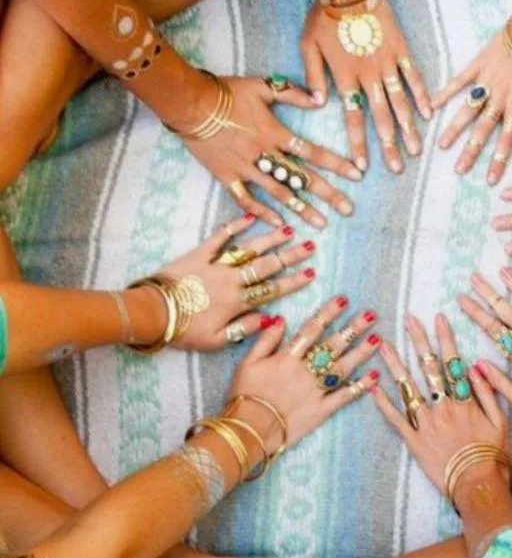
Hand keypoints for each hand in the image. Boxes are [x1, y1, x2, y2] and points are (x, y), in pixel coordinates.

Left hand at [157, 214, 315, 349]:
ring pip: (250, 249)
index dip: (294, 282)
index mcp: (238, 302)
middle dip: (291, 256)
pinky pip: (219, 237)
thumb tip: (271, 319)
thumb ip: (246, 329)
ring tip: (290, 229)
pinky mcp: (199, 254)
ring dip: (271, 239)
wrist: (153, 313)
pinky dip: (234, 226)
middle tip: (310, 246)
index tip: (312, 274)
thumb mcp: (216, 341)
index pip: (273, 290)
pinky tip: (249, 216)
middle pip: (268, 266)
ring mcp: (216, 264)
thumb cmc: (184, 331)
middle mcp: (233, 280)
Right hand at [180, 75, 361, 228]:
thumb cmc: (226, 92)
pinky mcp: (226, 176)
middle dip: (327, 194)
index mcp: (275, 133)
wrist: (188, 102)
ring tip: (321, 224)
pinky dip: (261, 212)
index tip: (357, 175)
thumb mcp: (262, 86)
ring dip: (302, 209)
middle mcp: (264, 154)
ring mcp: (245, 167)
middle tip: (348, 209)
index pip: (313, 152)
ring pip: (278, 193)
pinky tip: (278, 223)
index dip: (337, 164)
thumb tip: (320, 99)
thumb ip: (293, 93)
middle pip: (301, 178)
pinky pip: (245, 199)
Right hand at [226, 295, 380, 449]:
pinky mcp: (321, 411)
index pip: (312, 329)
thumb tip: (280, 319)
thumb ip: (265, 341)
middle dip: (353, 328)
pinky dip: (360, 387)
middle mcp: (305, 371)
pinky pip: (344, 397)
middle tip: (371, 315)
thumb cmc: (243, 396)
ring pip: (343, 368)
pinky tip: (374, 376)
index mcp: (287, 357)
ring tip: (378, 338)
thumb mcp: (247, 363)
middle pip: (333, 345)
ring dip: (361, 353)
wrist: (247, 431)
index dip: (329, 313)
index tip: (344, 300)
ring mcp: (315, 391)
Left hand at [301, 0, 431, 173]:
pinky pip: (413, 76)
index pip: (352, 119)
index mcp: (344, 79)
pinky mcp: (400, 50)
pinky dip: (421, 95)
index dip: (358, 143)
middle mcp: (368, 77)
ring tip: (416, 150)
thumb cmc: (323, 15)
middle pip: (380, 118)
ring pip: (400, 103)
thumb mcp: (307, 46)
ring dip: (408, 128)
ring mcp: (387, 64)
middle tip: (397, 168)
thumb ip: (312, 76)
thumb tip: (315, 104)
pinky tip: (428, 114)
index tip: (362, 166)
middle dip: (389, 146)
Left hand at [372, 314, 509, 494]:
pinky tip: (372, 386)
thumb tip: (476, 366)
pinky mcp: (413, 441)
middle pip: (427, 368)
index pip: (452, 361)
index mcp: (463, 400)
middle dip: (419, 341)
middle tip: (408, 319)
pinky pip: (395, 419)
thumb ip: (488, 392)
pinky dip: (383, 403)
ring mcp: (425, 423)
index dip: (445, 338)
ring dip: (395, 364)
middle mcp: (442, 407)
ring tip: (383, 344)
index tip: (438, 317)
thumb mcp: (501, 421)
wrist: (478, 486)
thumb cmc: (493, 455)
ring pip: (407, 388)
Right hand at [432, 9, 511, 184]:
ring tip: (441, 145)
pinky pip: (459, 81)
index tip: (488, 180)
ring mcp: (488, 82)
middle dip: (470, 152)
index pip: (507, 141)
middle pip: (482, 131)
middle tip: (458, 169)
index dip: (498, 161)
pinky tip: (432, 106)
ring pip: (467, 110)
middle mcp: (500, 99)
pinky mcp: (479, 64)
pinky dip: (445, 92)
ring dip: (454, 129)